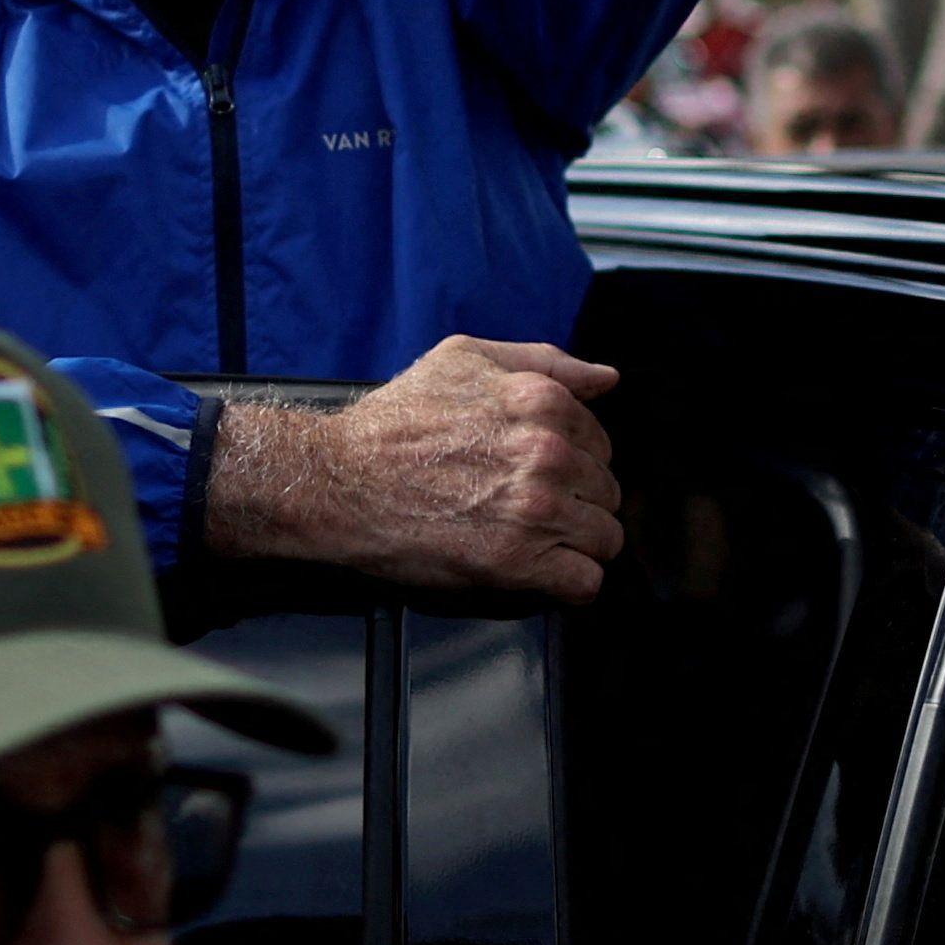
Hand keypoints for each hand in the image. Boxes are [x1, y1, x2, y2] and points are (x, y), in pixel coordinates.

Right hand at [208, 336, 624, 600]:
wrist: (337, 483)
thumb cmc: (393, 424)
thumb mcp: (464, 360)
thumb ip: (544, 363)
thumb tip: (605, 378)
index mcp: (542, 402)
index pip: (601, 444)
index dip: (575, 463)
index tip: (542, 477)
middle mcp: (548, 454)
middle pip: (607, 494)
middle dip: (577, 505)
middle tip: (530, 512)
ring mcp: (536, 510)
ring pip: (604, 540)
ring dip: (575, 546)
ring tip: (534, 545)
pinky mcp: (517, 563)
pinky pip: (584, 583)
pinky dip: (567, 584)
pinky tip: (538, 573)